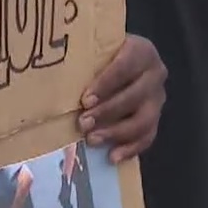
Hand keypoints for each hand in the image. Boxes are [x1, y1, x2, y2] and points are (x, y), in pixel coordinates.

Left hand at [79, 34, 167, 162]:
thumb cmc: (98, 57)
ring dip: (117, 132)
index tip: (85, 99)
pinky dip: (131, 148)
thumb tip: (50, 74)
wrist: (119, 62)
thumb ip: (82, 61)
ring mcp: (157, 98)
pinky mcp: (155, 118)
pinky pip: (148, 136)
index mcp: (141, 51)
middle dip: (108, 111)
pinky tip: (112, 156)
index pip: (126, 66)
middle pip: (135, 95)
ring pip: (144, 119)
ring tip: (93, 140)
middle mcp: (154, 73)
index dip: (106, 84)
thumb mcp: (93, 52)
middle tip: (83, 123)